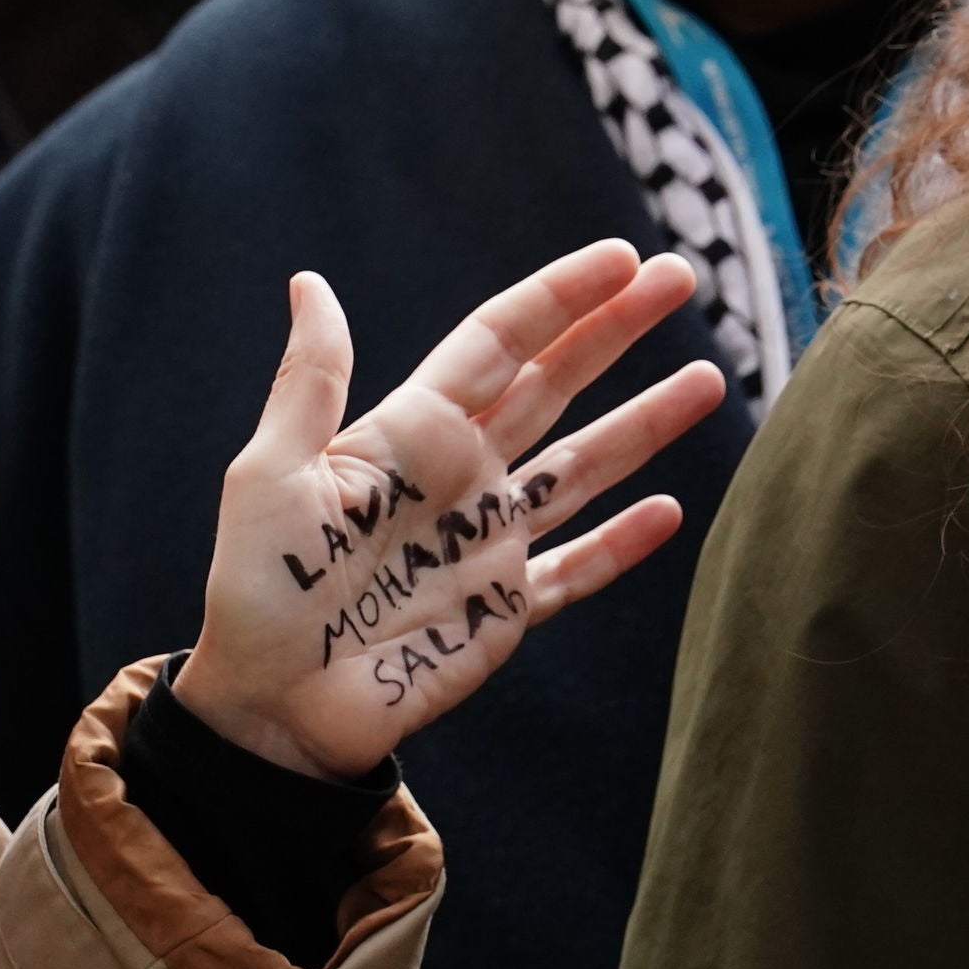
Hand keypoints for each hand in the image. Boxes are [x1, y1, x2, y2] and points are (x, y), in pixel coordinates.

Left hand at [176, 242, 726, 779]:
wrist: (271, 710)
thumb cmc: (257, 590)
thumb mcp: (271, 476)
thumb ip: (310, 382)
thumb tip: (308, 281)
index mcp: (410, 435)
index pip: (499, 343)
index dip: (560, 298)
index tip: (621, 258)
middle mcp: (463, 477)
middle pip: (556, 385)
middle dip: (618, 330)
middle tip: (682, 276)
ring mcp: (492, 543)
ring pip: (585, 467)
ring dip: (646, 423)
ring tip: (710, 378)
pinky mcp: (509, 610)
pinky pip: (578, 569)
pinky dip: (624, 544)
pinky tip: (671, 512)